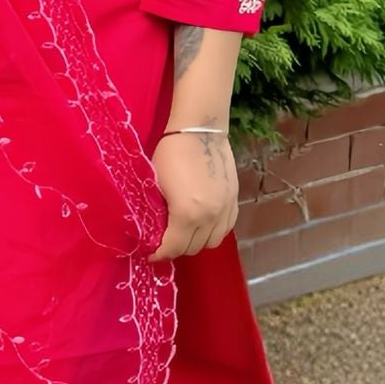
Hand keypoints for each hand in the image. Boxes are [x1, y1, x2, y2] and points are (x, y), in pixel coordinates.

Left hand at [145, 129, 238, 259]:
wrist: (200, 130)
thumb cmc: (171, 152)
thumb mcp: (156, 184)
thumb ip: (158, 211)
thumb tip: (154, 228)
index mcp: (187, 214)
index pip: (173, 247)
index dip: (159, 253)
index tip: (151, 252)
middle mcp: (210, 217)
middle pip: (193, 248)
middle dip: (177, 249)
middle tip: (164, 242)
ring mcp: (225, 209)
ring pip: (212, 241)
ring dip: (196, 242)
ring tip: (183, 233)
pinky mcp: (234, 200)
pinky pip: (225, 229)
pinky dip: (213, 232)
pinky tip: (202, 224)